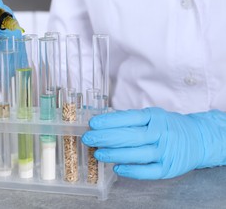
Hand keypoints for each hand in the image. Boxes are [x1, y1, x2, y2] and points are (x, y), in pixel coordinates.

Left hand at [82, 107, 225, 179]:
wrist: (198, 138)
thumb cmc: (167, 126)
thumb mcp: (152, 116)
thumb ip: (131, 120)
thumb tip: (103, 123)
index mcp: (154, 117)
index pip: (129, 118)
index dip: (109, 121)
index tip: (92, 123)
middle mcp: (160, 133)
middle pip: (131, 136)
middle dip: (106, 137)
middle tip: (89, 138)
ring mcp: (165, 151)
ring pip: (138, 154)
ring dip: (115, 154)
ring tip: (98, 154)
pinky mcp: (168, 168)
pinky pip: (148, 171)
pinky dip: (132, 170)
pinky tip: (117, 168)